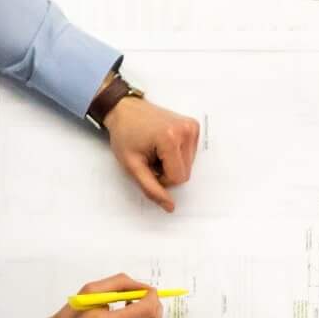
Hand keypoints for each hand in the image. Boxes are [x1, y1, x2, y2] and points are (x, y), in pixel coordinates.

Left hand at [104, 96, 200, 212]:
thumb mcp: (132, 166)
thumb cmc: (125, 135)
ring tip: (156, 150)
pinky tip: (164, 145)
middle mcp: (186, 130)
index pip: (178, 178)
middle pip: (186, 173)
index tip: (147, 166)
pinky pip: (190, 154)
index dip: (161, 179)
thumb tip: (170, 207)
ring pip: (189, 165)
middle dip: (167, 172)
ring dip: (172, 164)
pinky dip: (177, 155)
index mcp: (171, 138)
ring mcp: (192, 127)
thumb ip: (151, 189)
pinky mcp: (193, 126)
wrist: (125, 110)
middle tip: (151, 158)